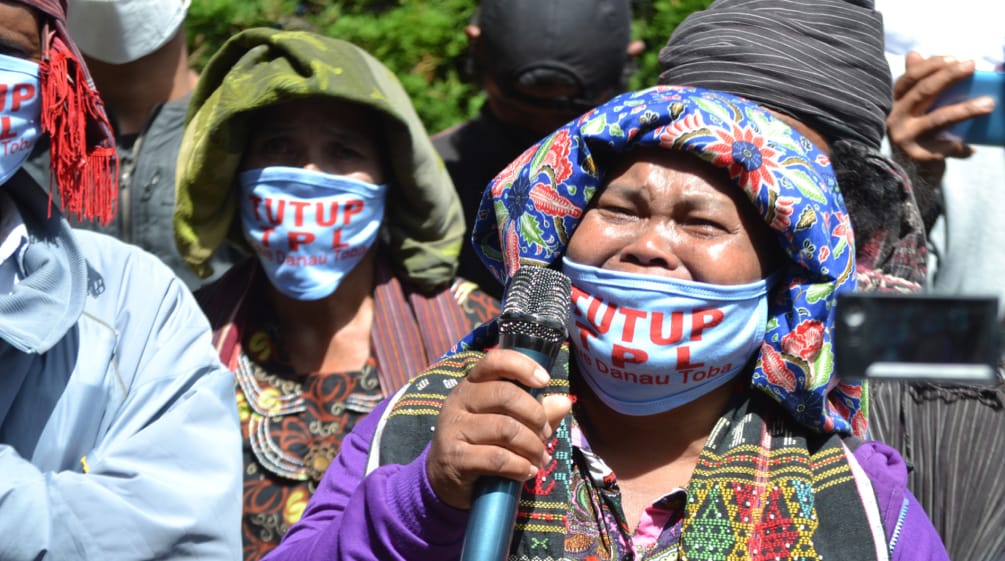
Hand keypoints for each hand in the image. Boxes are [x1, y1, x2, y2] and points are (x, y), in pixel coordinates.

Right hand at [426, 349, 571, 509]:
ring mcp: (454, 428)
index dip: (522, 366)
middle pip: (505, 394)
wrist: (446, 479)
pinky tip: (528, 472)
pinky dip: (520, 466)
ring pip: (505, 428)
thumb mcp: (509, 423)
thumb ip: (536, 412)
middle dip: (536, 416)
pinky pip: (497, 458)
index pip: (494, 361)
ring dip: (532, 446)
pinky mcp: (455, 457)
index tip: (545, 381)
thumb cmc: (483, 444)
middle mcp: (459, 401)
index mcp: (473, 385)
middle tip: (545, 434)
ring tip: (540, 458)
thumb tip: (565, 402)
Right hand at [887, 52, 995, 185]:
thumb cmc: (915, 134)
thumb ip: (915, 84)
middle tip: (972, 65)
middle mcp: (896, 118)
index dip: (930, 65)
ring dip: (966, 110)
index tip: (954, 58)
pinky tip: (972, 149)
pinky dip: (961, 148)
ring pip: (939, 118)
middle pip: (923, 92)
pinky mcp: (917, 156)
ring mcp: (905, 138)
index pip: (909, 78)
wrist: (906, 175)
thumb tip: (914, 53)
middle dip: (949, 76)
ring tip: (989, 104)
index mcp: (895, 103)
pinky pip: (945, 148)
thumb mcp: (911, 108)